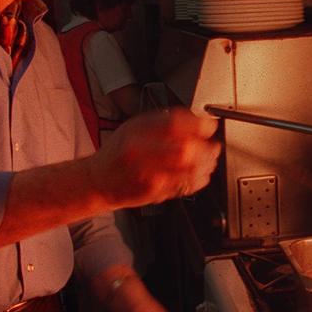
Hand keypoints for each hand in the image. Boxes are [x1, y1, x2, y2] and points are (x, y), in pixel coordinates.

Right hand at [87, 108, 218, 209]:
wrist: (97, 181)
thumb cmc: (117, 153)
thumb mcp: (134, 127)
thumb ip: (162, 121)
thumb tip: (195, 120)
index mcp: (137, 130)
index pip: (174, 123)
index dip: (199, 124)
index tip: (210, 126)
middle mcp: (140, 150)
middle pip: (184, 148)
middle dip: (206, 148)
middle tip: (213, 147)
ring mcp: (147, 173)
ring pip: (187, 169)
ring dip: (206, 164)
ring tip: (210, 160)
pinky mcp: (152, 191)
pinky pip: (183, 186)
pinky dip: (198, 180)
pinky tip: (201, 174)